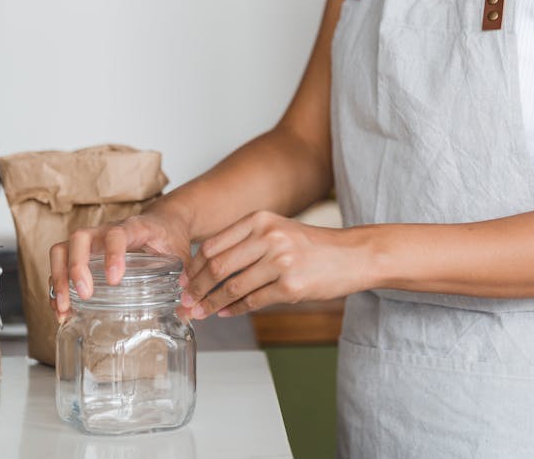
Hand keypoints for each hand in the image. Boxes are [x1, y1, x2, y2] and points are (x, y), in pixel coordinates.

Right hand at [48, 208, 190, 320]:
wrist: (165, 221)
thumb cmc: (170, 236)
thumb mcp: (182, 254)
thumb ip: (186, 279)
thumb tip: (188, 311)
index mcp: (135, 227)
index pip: (118, 233)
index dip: (113, 254)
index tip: (115, 279)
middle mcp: (108, 230)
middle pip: (81, 238)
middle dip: (77, 267)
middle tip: (84, 295)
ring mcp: (93, 241)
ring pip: (63, 248)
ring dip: (59, 278)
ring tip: (63, 308)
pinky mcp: (84, 253)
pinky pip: (60, 263)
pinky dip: (56, 287)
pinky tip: (61, 309)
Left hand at [179, 210, 368, 318]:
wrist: (351, 255)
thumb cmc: (312, 245)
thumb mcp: (278, 230)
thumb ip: (246, 242)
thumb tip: (206, 268)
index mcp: (260, 219)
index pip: (213, 244)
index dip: (192, 268)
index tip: (181, 283)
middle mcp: (269, 236)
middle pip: (217, 265)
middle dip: (195, 288)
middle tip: (184, 303)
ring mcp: (280, 261)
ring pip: (231, 286)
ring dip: (210, 304)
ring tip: (199, 314)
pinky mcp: (290, 286)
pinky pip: (252, 302)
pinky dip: (233, 310)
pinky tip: (224, 313)